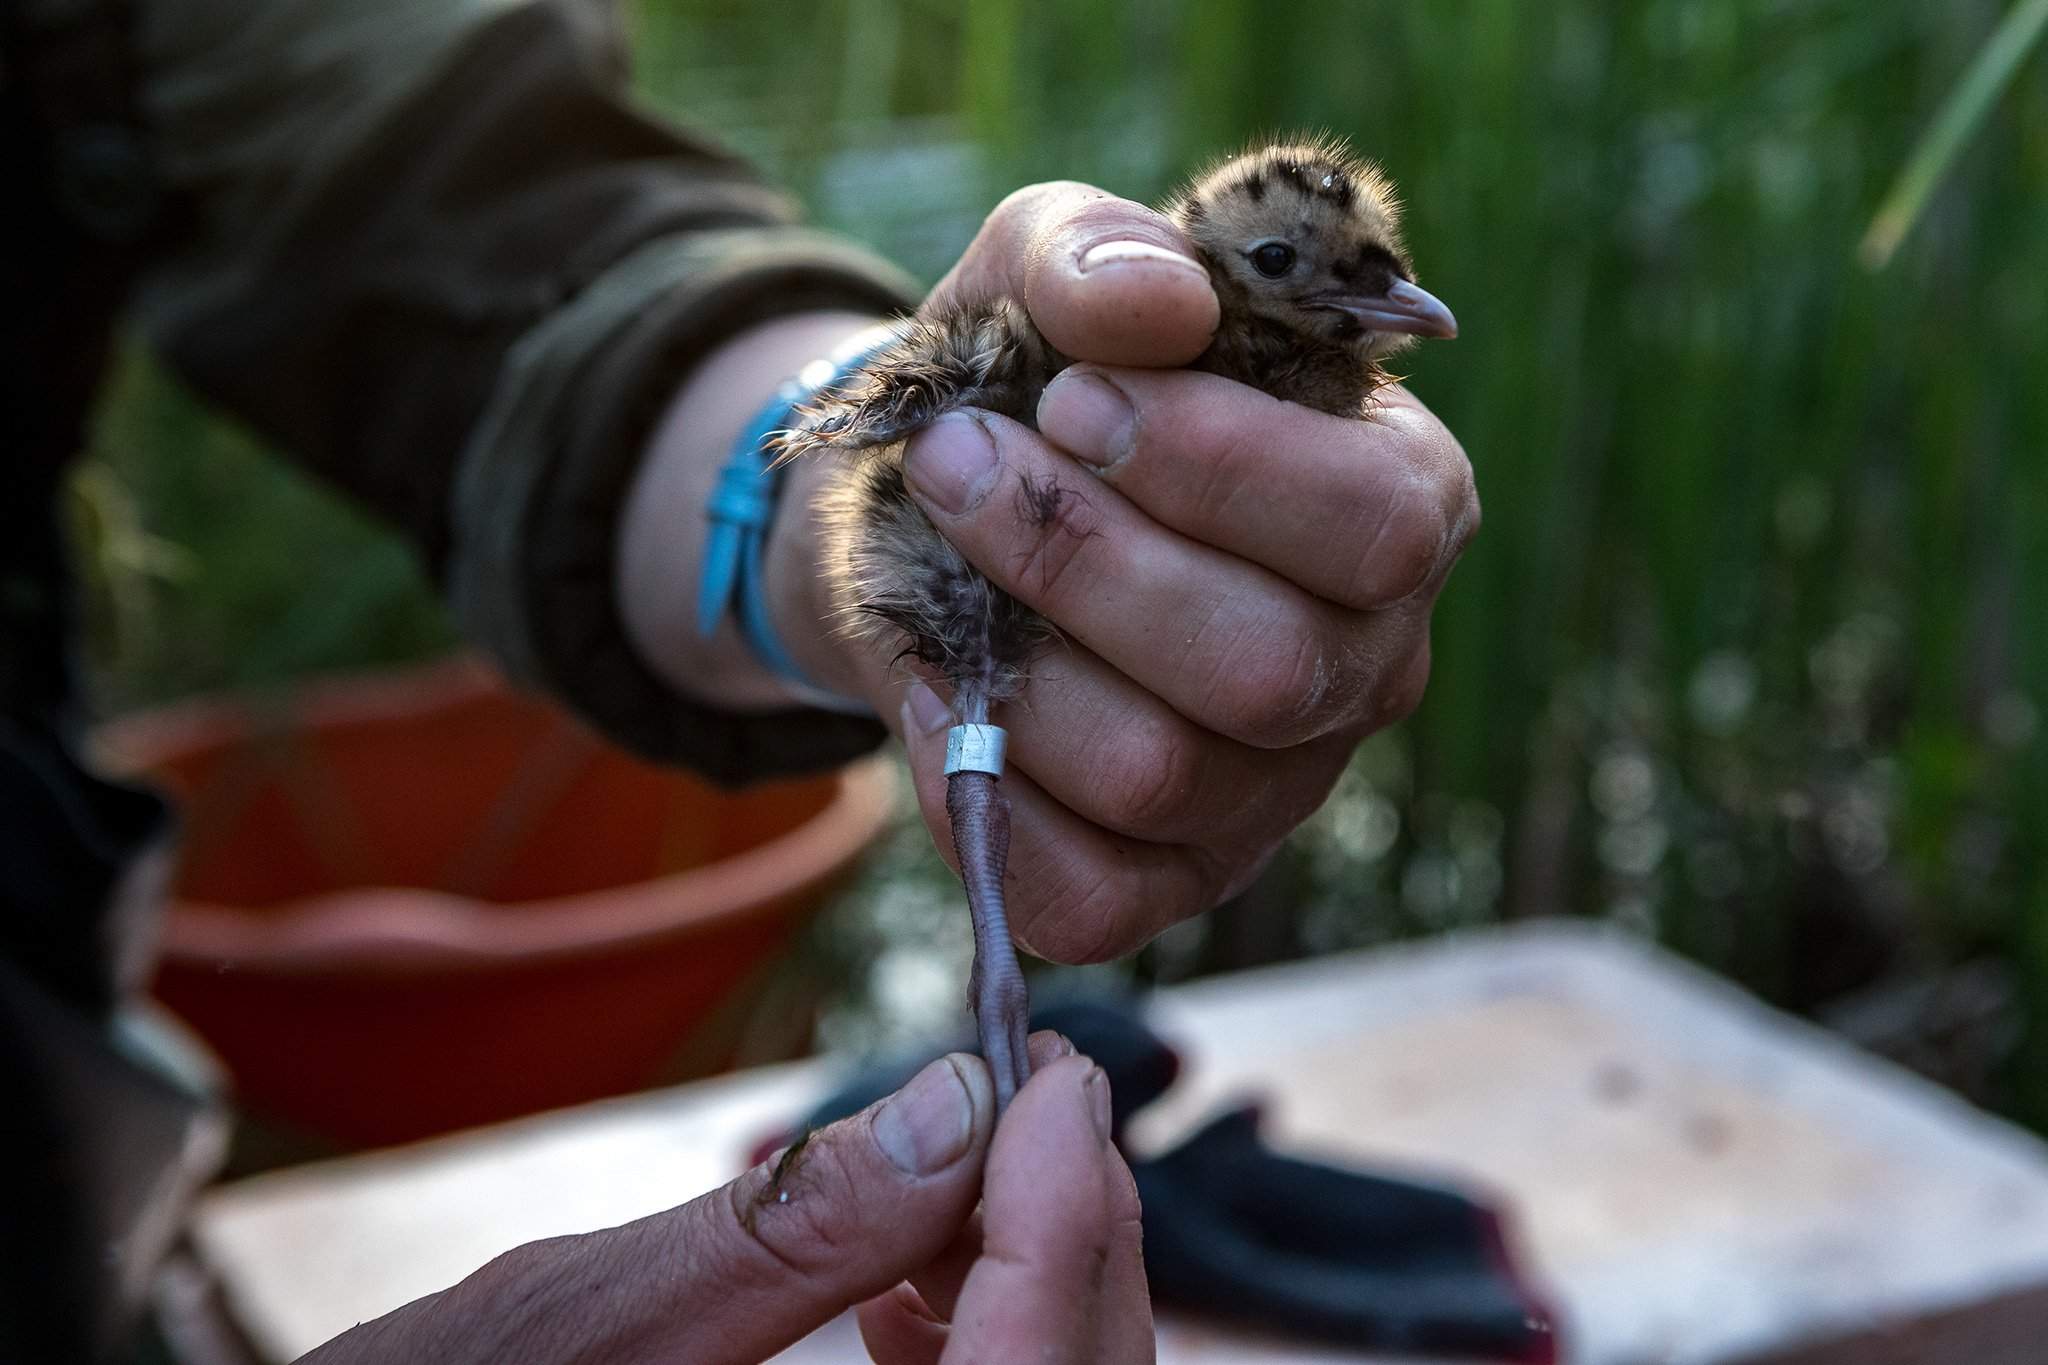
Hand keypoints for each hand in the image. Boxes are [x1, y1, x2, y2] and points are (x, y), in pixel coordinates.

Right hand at [297, 1037, 1149, 1364]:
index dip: (1070, 1211)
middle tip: (1033, 1091)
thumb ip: (788, 1228)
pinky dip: (977, 1338)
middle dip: (1070, 1234)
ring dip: (1029, 1279)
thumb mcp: (577, 1320)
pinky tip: (907, 1282)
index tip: (1056, 1076)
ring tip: (962, 1166)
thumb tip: (953, 1105)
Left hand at [822, 183, 1476, 962]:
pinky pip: (1091, 899)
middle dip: (1083, 559)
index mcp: (1398, 504)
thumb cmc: (1033, 385)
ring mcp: (1272, 790)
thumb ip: (1096, 249)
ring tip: (941, 560)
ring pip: (1162, 776)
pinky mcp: (1166, 880)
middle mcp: (1363, 665)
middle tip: (960, 462)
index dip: (1218, 467)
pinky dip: (987, 799)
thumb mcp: (1044, 272)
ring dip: (1014, 660)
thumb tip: (1157, 306)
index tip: (1071, 398)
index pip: (1379, 525)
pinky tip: (940, 696)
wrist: (933, 512)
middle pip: (1270, 669)